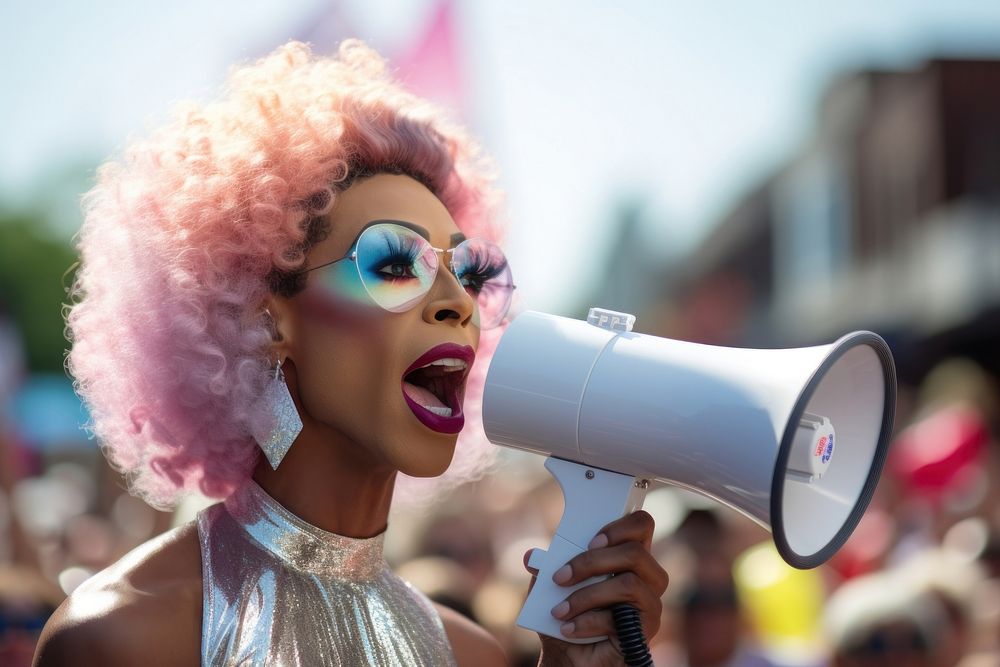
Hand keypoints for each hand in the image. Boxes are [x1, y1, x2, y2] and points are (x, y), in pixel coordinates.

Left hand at [525, 511, 667, 665]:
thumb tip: (531, 558)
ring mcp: (651, 602)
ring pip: (628, 584)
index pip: (641, 524)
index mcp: (630, 556)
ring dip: (586, 596)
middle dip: (591, 562)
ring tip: (559, 611)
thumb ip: (545, 568)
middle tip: (560, 577)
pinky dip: (588, 621)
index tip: (590, 541)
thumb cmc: (568, 616)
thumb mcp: (550, 588)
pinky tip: (568, 628)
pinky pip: (621, 616)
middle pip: (635, 552)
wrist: (571, 659)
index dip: (620, 527)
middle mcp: (648, 576)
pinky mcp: (648, 628)